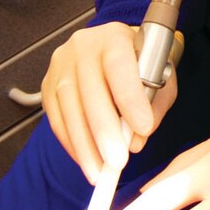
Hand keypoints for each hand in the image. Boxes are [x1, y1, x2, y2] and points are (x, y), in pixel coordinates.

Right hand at [43, 22, 179, 180]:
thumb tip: (136, 140)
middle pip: (89, 91)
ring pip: (68, 109)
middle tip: (117, 161)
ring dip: (85, 146)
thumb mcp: (162, 77)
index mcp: (114, 37)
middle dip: (103, 131)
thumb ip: (155, 106)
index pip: (119, 66)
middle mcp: (82, 47)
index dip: (130, 99)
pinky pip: (57, 120)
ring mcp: (60, 66)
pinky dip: (72, 145)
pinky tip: (86, 160)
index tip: (143, 128)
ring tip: (100, 172)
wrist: (114, 49)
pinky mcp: (48, 86)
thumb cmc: (141, 63)